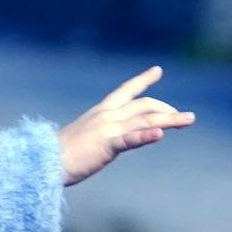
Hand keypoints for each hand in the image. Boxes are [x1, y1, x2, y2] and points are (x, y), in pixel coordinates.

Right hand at [58, 66, 194, 186]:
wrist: (42, 161)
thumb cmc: (60, 154)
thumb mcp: (86, 138)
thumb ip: (102, 135)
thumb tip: (112, 139)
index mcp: (101, 112)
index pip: (126, 91)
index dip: (143, 80)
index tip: (158, 70)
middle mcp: (107, 116)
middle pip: (145, 106)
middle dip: (168, 110)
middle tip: (185, 118)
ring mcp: (108, 129)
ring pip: (146, 120)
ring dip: (171, 120)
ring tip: (189, 120)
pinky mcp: (106, 145)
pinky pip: (130, 139)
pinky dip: (146, 136)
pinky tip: (161, 134)